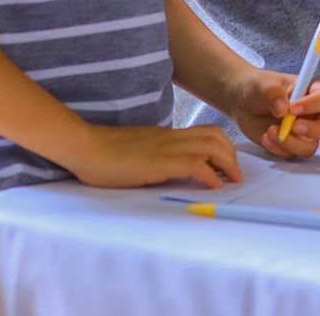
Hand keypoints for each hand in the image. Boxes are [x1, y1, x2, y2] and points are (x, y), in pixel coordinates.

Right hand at [61, 123, 242, 189]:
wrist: (85, 147)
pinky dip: (210, 175)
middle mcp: (171, 138)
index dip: (222, 146)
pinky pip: (195, 165)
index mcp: (166, 135)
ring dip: (227, 164)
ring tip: (231, 180)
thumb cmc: (105, 153)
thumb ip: (157, 154)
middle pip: (215, 136)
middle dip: (231, 155)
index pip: (205, 132)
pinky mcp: (159, 162)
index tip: (227, 163)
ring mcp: (166, 148)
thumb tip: (172, 167)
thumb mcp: (139, 150)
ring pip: (212, 146)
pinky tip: (213, 186)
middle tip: (235, 174)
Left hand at [229, 69, 319, 159]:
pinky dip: (278, 149)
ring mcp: (304, 133)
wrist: (242, 103)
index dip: (314, 105)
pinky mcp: (291, 145)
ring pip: (311, 146)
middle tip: (294, 127)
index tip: (292, 108)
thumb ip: (272, 92)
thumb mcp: (261, 84)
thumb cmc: (258, 87)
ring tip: (270, 131)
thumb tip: (283, 109)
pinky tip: (265, 137)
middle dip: (316, 131)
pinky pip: (292, 154)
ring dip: (291, 142)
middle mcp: (314, 114)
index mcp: (313, 92)